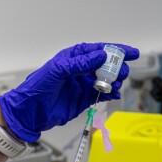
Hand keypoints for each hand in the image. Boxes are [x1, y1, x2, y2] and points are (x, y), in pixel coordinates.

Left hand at [0, 42, 139, 141]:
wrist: (30, 111)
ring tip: (117, 84)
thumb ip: (79, 64)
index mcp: (74, 57)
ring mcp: (83, 84)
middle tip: (123, 72)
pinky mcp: (84, 99)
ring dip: (115, 80)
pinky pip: (102, 94)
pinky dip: (110, 93)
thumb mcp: (58, 71)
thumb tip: (101, 56)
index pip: (98, 50)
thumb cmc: (38, 87)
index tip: (131, 52)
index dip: (116, 50)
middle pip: (106, 64)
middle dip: (117, 67)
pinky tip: (114, 94)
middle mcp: (80, 69)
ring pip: (106, 79)